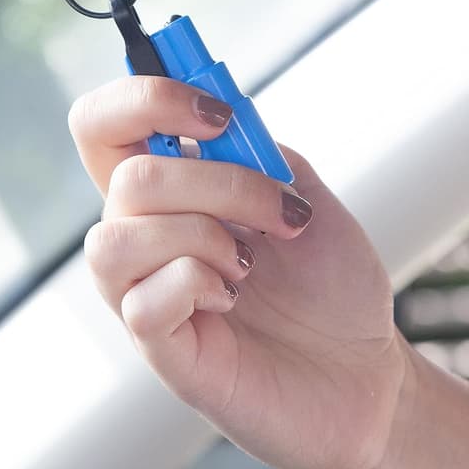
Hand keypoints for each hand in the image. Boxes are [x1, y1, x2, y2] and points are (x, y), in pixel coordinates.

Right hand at [69, 76, 406, 468]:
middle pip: (127, 176)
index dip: (142, 98)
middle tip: (280, 214)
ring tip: (249, 266)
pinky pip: (144, 301)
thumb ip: (254, 149)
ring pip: (117, 237)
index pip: (102, 127)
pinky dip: (200, 283)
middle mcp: (144, 239)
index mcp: (169, 195)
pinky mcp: (161, 351)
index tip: (216, 114)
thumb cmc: (331, 285)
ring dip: (203, 235)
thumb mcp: (303, 194)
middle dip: (221, 182)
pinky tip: (233, 300)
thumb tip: (212, 112)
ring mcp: (144, 296)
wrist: (366, 370)